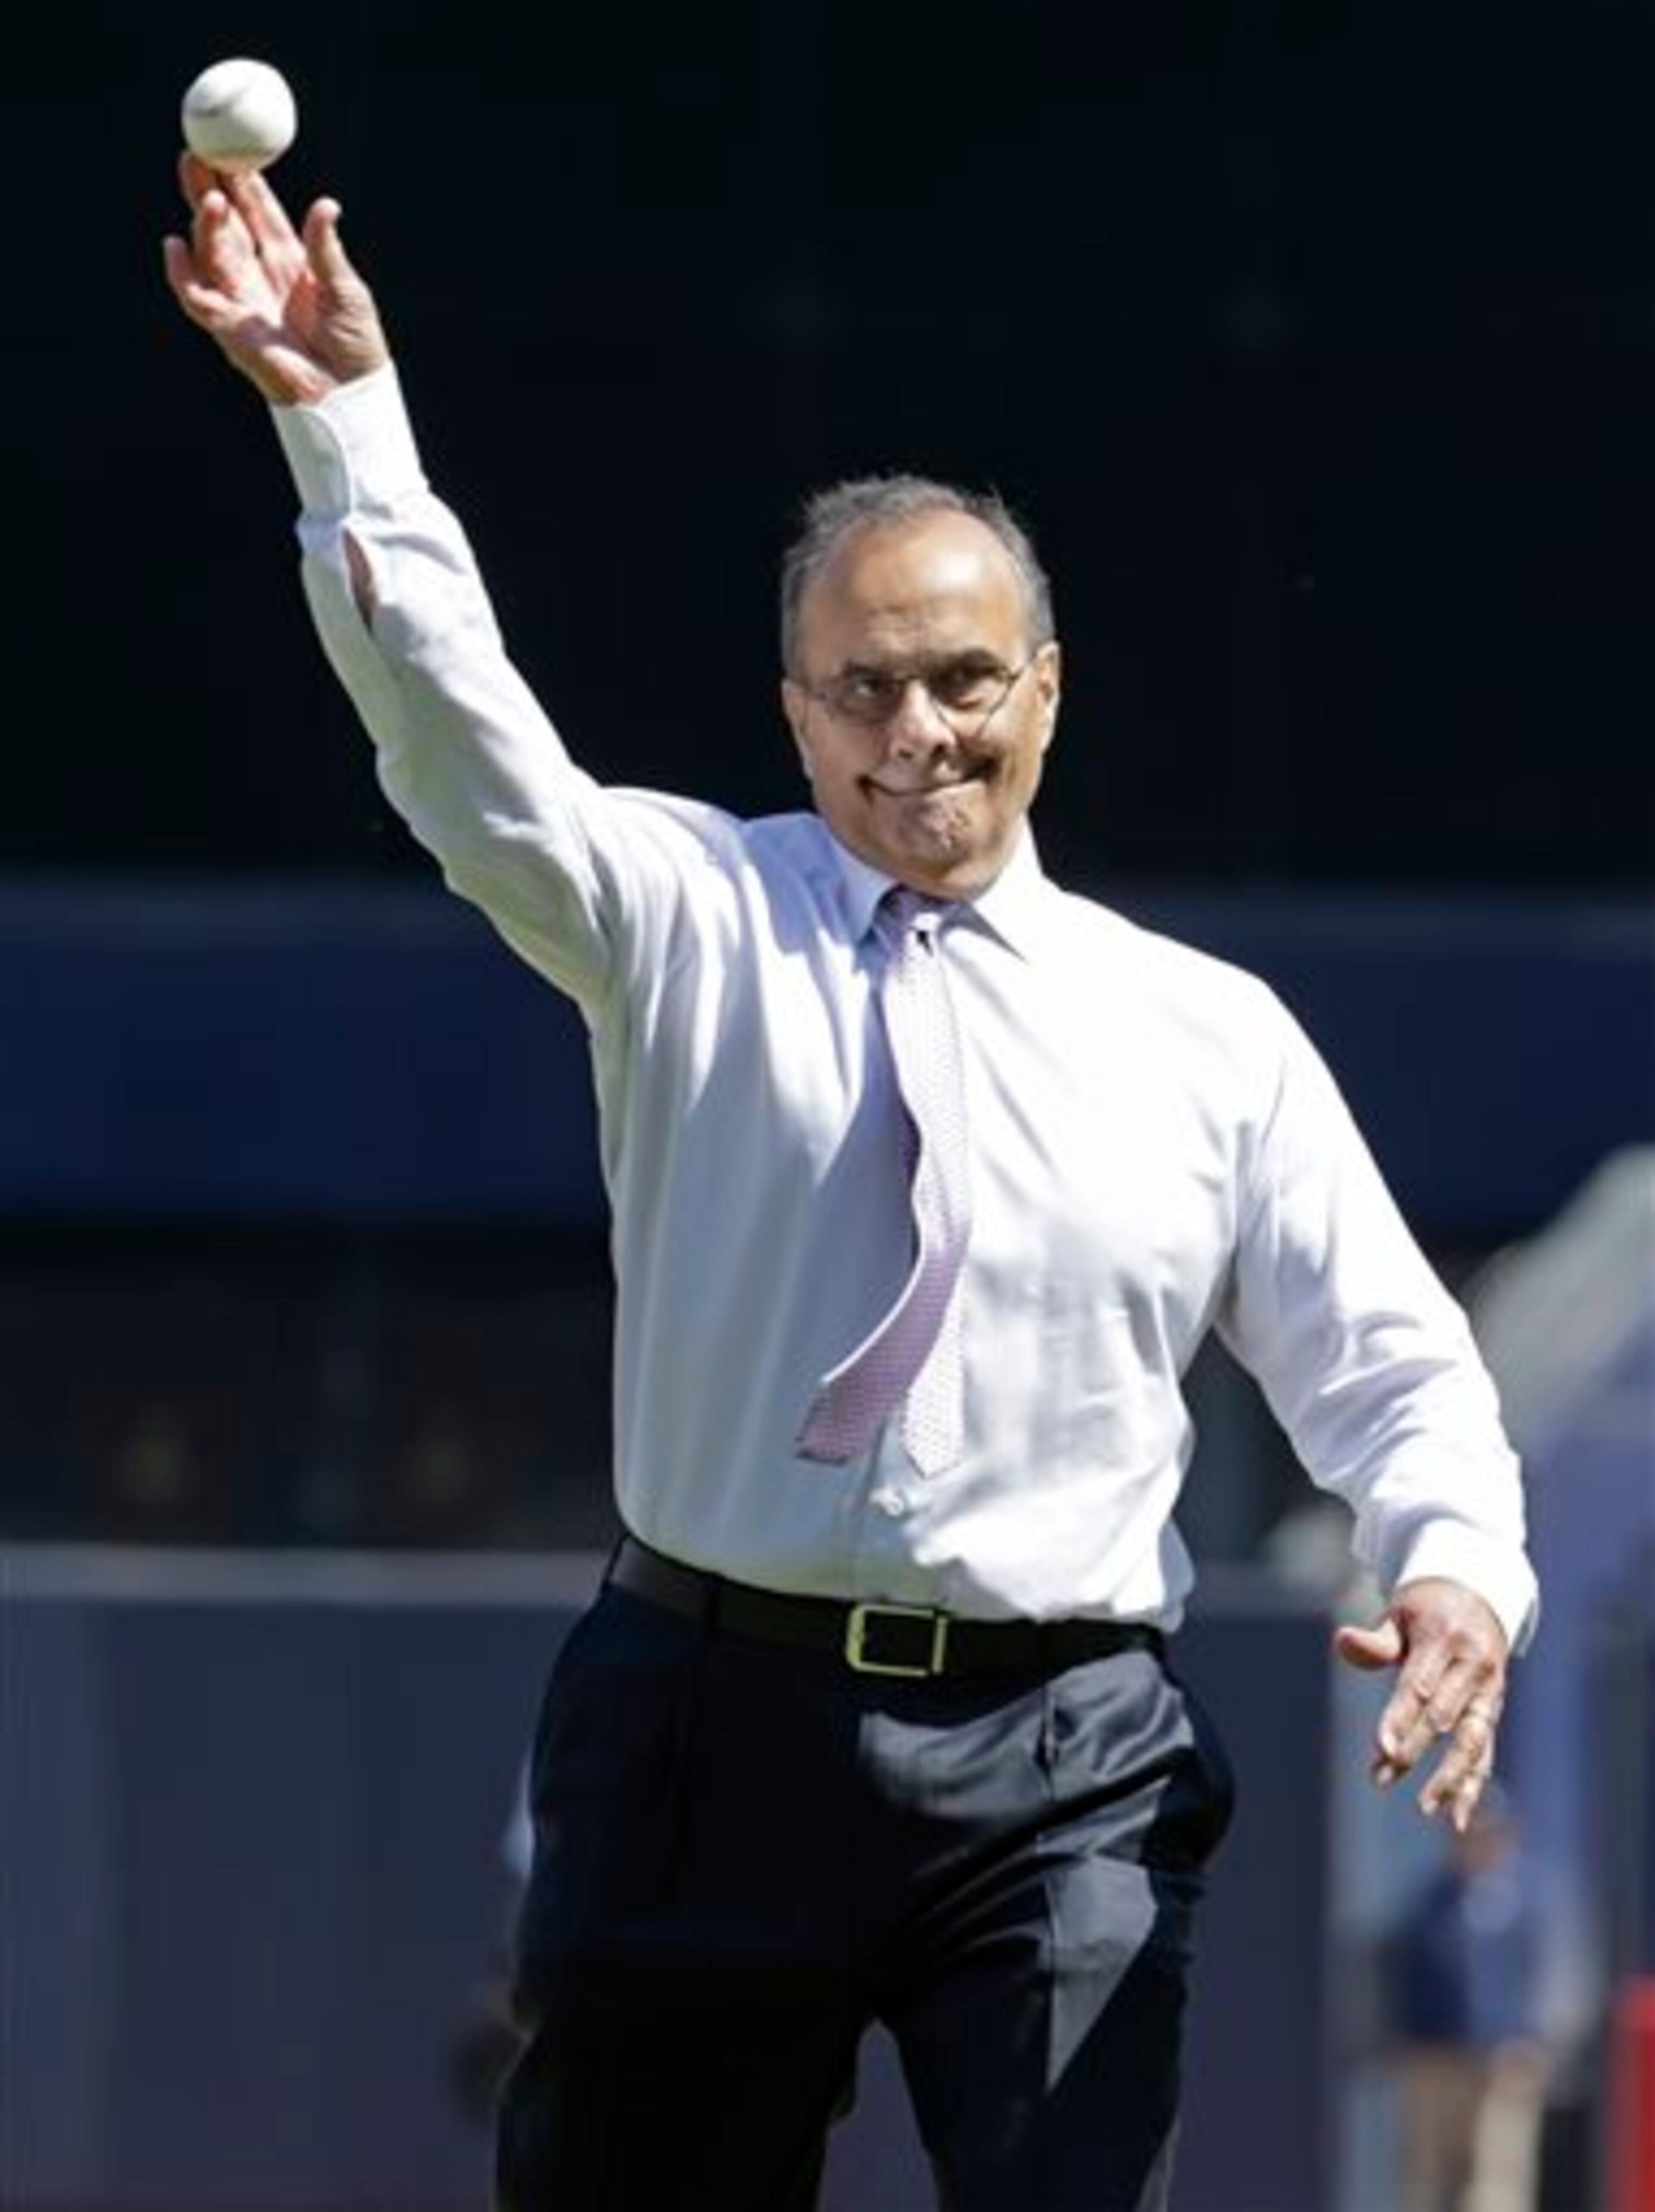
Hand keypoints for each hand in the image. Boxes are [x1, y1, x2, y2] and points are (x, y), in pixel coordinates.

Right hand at [162, 152, 388, 404]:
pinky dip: (182, 273)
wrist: (349, 392)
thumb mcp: (346, 288)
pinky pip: (197, 297)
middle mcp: (259, 273)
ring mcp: (242, 299)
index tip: (231, 146)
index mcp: (288, 259)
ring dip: (205, 224)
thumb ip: (327, 249)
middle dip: (208, 187)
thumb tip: (326, 205)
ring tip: (210, 198)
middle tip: (196, 153)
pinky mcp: (231, 328)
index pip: (258, 210)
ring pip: (210, 251)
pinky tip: (175, 246)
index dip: (242, 179)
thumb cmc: (355, 342)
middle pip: (225, 222)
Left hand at [1333, 1576, 1508, 1830]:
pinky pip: (1486, 1749)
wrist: (1481, 1594)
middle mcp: (1473, 1666)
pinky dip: (1473, 1782)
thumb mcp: (1400, 1611)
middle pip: (1443, 1717)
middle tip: (1381, 1778)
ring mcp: (1490, 1690)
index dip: (1401, 1718)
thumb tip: (1343, 1642)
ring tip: (1426, 1808)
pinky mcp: (1494, 1708)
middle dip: (1413, 1750)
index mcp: (1445, 1639)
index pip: (1420, 1686)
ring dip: (1450, 1778)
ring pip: (1473, 1740)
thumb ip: (1377, 1638)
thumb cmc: (1427, 1607)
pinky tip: (1458, 1816)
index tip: (1381, 1749)